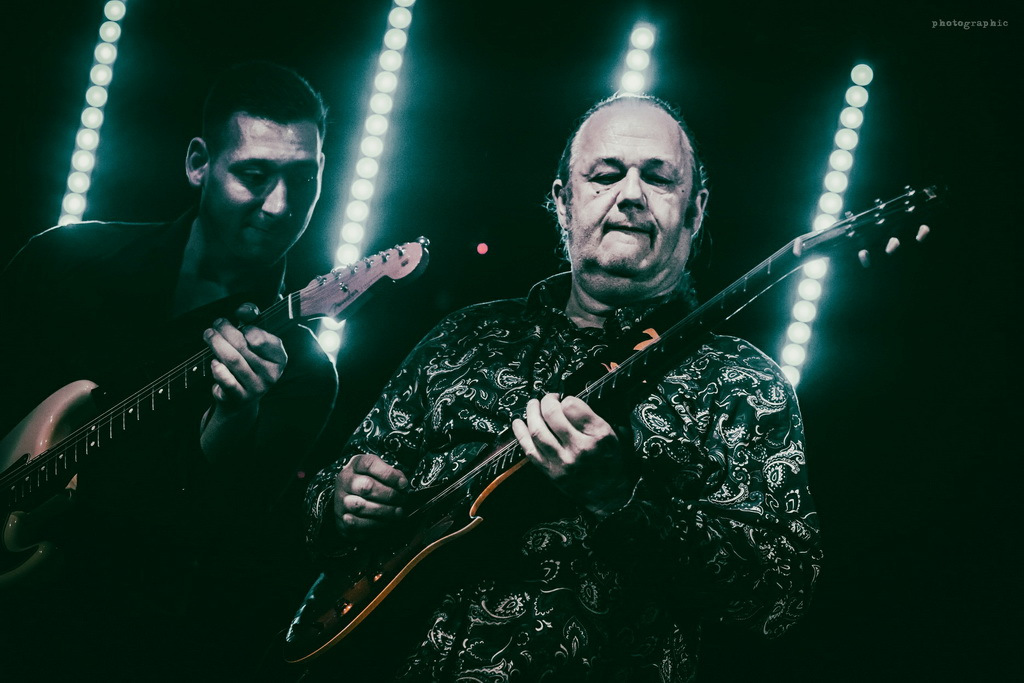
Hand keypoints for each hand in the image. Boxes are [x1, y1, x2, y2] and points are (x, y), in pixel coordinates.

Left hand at [203, 303, 287, 412]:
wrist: (242, 398)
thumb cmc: (249, 362)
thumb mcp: (255, 341)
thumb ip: (252, 320)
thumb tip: (244, 309)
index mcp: (279, 358)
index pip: (262, 339)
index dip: (249, 329)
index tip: (241, 326)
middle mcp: (270, 374)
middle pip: (243, 346)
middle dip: (226, 330)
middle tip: (217, 324)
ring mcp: (256, 387)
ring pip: (233, 360)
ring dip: (217, 343)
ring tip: (209, 334)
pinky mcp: (240, 397)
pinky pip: (227, 381)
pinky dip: (218, 369)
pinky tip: (213, 361)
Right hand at [334, 454, 409, 538]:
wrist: (350, 502)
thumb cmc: (369, 485)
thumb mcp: (379, 473)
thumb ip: (391, 475)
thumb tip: (402, 484)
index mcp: (355, 465)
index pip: (369, 464)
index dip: (389, 474)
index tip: (403, 484)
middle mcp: (345, 481)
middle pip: (366, 486)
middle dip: (389, 495)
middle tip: (402, 499)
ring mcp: (341, 501)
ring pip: (361, 506)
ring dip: (385, 511)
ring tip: (398, 512)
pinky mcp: (342, 520)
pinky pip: (357, 523)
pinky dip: (375, 524)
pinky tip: (386, 521)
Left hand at [511, 393, 637, 515]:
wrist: (608, 496)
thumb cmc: (611, 464)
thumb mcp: (615, 437)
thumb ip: (595, 418)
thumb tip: (573, 401)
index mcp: (598, 435)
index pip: (572, 406)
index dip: (566, 399)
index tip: (566, 400)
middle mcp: (579, 447)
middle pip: (552, 415)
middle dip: (547, 401)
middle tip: (548, 399)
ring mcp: (562, 461)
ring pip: (537, 430)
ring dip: (531, 413)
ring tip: (533, 405)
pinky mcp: (550, 471)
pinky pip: (529, 449)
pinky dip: (521, 434)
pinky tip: (518, 423)